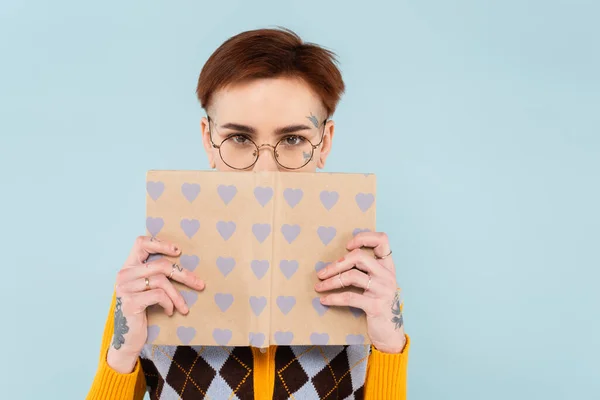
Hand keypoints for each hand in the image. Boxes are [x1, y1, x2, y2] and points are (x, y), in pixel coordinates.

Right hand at [106, 236, 204, 372]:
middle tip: (199, 284)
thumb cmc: (143, 312)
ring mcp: (125, 288)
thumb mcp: (147, 290)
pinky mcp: (130, 302)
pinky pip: (158, 295)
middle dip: (183, 274)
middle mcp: (124, 274)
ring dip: (177, 295)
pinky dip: (169, 303)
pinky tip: (170, 312)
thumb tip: (185, 267)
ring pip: (161, 281)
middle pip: (160, 264)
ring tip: (183, 307)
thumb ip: (156, 276)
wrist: (128, 339)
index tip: (178, 251)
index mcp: (128, 267)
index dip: (160, 243)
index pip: (141, 243)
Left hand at [314, 231, 405, 353]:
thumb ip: (365, 271)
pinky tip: (324, 299)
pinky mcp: (375, 305)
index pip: (382, 240)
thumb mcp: (377, 284)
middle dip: (336, 264)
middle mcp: (387, 275)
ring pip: (352, 276)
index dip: (364, 238)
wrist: (390, 334)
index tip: (348, 246)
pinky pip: (349, 297)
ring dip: (331, 281)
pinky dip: (333, 297)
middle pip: (359, 257)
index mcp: (388, 266)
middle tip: (322, 273)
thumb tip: (337, 262)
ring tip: (319, 286)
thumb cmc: (378, 305)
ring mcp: (383, 290)